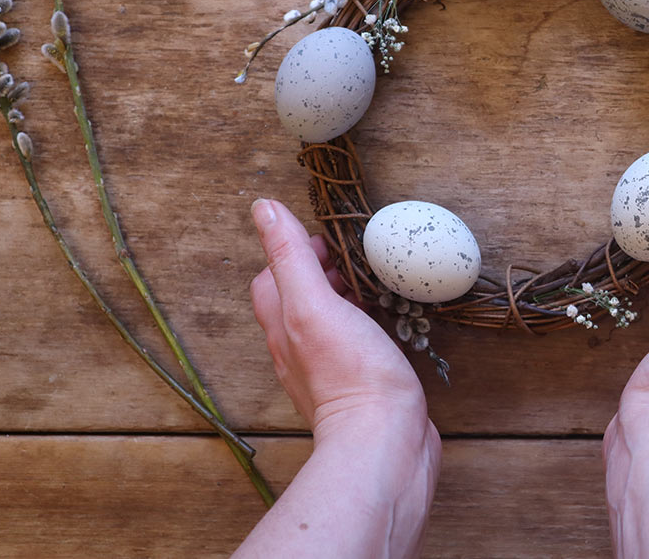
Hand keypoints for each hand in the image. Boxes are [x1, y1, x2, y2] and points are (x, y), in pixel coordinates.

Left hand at [240, 198, 437, 558]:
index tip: (327, 241)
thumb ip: (291, 257)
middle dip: (319, 273)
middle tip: (352, 259)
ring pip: (325, 324)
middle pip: (297, 300)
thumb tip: (264, 208)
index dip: (293, 252)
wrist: (385, 441)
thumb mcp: (315, 304)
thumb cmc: (352, 374)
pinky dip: (363, 327)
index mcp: (284, 327)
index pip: (271, 278)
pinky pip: (352, 347)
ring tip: (370, 285)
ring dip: (342, 300)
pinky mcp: (359, 387)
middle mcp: (298, 351)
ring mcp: (328, 371)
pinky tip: (385, 324)